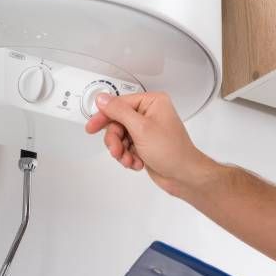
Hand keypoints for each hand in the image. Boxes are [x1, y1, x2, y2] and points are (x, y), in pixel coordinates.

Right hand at [83, 91, 215, 196]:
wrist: (183, 176)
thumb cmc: (173, 152)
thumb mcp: (141, 128)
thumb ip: (119, 112)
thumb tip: (103, 99)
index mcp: (152, 102)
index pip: (120, 103)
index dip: (104, 115)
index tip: (93, 126)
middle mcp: (150, 114)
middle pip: (117, 122)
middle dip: (115, 140)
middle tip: (116, 150)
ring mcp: (147, 130)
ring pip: (120, 137)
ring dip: (121, 151)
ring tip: (129, 159)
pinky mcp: (144, 144)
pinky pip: (126, 147)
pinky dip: (128, 157)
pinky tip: (137, 162)